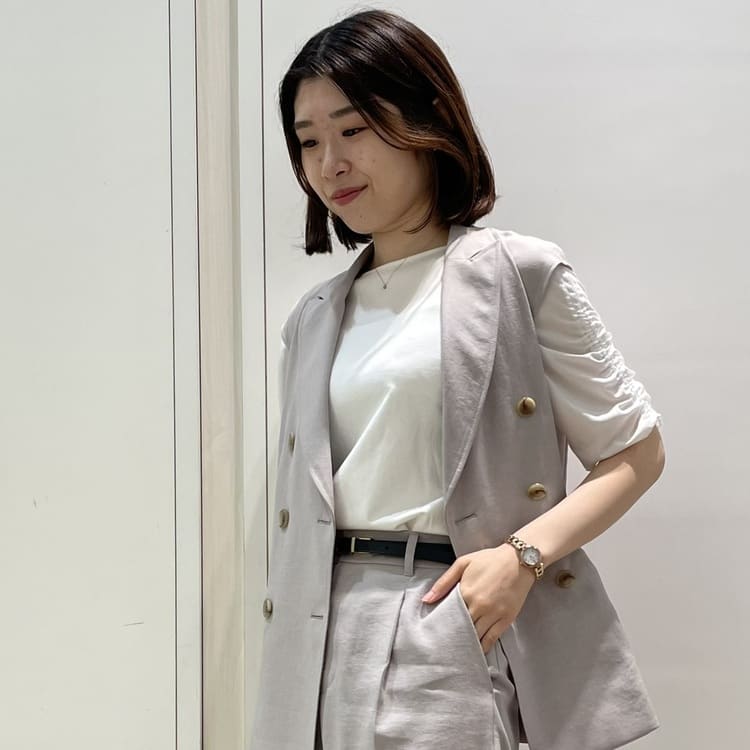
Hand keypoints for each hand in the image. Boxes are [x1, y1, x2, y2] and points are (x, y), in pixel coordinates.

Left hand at [421, 543, 535, 653]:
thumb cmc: (490, 560)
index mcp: (466, 592)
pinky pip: (492, 639)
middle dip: (453, 635)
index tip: (436, 631)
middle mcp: (479, 606)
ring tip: (458, 649)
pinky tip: (476, 651)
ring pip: (476, 636)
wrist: (518, 561)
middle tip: (444, 644)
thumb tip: (427, 599)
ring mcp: (493, 614)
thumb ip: (444, 582)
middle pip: (461, 628)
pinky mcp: (506, 619)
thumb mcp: (463, 564)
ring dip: (467, 642)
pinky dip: (483, 646)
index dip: (442, 623)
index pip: (449, 615)